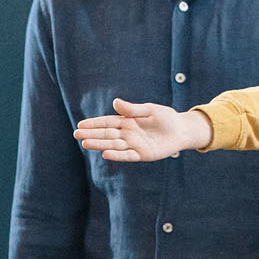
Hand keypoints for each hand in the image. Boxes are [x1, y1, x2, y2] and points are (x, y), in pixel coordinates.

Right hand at [73, 99, 210, 162]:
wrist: (182, 130)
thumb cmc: (165, 117)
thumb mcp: (149, 109)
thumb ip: (132, 109)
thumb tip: (115, 103)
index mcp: (127, 121)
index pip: (107, 122)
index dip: (94, 124)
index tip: (81, 125)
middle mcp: (128, 134)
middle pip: (106, 134)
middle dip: (92, 134)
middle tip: (76, 135)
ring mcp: (134, 145)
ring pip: (113, 145)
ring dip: (100, 144)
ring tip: (85, 143)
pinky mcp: (142, 154)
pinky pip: (127, 155)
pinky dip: (117, 155)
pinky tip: (105, 154)